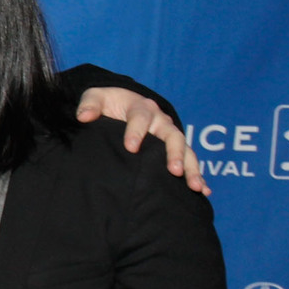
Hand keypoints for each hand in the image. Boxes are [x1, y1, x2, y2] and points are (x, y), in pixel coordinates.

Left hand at [76, 86, 207, 195]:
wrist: (121, 103)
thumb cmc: (107, 103)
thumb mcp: (96, 98)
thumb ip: (89, 105)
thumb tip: (84, 116)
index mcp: (140, 107)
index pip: (140, 117)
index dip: (136, 131)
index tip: (131, 147)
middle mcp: (160, 120)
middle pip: (172, 136)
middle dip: (174, 153)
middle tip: (174, 171)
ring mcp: (169, 134)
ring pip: (185, 150)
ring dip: (191, 168)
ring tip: (194, 186)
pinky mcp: (172, 148)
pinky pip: (189, 160)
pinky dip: (196, 174)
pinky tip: (203, 191)